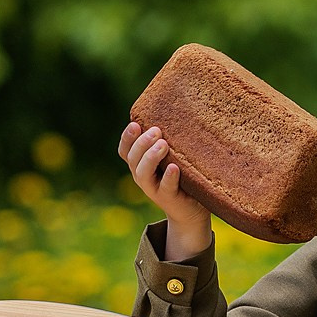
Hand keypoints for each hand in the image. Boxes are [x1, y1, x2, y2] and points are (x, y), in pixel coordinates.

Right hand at [118, 122, 212, 259]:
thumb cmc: (182, 176)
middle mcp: (142, 176)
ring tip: (163, 144)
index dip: (127, 137)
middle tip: (156, 131)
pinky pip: (165, 188)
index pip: (125, 150)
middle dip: (141, 143)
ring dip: (151, 157)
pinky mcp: (169, 199)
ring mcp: (153, 189)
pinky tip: (173, 167)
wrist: (191, 210)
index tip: (135, 123)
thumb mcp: (172, 156)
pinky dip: (168, 177)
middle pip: (133, 158)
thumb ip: (167, 139)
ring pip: (143, 173)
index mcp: (140, 164)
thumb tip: (177, 105)